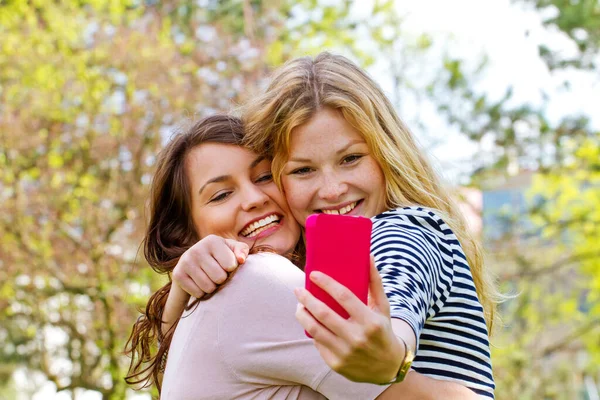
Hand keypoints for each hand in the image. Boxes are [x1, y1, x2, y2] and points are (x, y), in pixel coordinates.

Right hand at [172, 235, 248, 297]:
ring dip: (212, 287)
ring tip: (209, 278)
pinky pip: (197, 293)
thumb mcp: (232, 249)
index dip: (232, 269)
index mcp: (212, 240)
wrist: (194, 263)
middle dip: (222, 279)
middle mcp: (197, 249)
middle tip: (218, 274)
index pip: (231, 265)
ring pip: (208, 287)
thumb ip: (242, 250)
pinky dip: (201, 292)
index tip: (228, 266)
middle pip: (219, 278)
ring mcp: (185, 261)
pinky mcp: (178, 274)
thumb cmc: (220, 255)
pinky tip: (199, 283)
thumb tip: (241, 260)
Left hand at [294, 257, 407, 382]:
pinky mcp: (336, 364)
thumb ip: (374, 282)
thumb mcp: (383, 307)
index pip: (344, 296)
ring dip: (303, 315)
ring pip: (315, 330)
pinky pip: (318, 343)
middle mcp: (357, 338)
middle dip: (307, 299)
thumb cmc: (383, 330)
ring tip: (299, 306)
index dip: (326, 283)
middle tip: (298, 289)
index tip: (314, 274)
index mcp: (370, 321)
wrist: (388, 367)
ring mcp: (346, 353)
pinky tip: (310, 323)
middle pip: (324, 313)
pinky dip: (312, 331)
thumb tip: (368, 256)